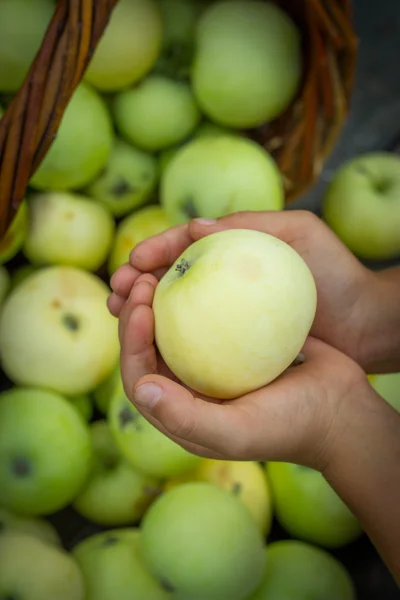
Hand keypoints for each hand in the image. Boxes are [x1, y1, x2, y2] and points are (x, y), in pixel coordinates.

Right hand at [108, 211, 375, 370]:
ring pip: (175, 306)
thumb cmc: (336, 273)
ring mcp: (227, 311)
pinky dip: (169, 338)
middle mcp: (224, 279)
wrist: (365, 323)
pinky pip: (195, 337)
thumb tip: (196, 228)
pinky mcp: (234, 341)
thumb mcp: (299, 234)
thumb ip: (249, 225)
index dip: (153, 251)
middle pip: (170, 275)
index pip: (183, 244)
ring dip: (143, 310)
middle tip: (116, 292)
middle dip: (136, 280)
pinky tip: (153, 347)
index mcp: (233, 247)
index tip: (132, 263)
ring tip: (122, 315)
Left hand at [116, 270, 368, 470]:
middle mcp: (192, 388)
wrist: (342, 409)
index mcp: (182, 413)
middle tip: (142, 277)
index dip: (129, 341)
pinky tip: (203, 268)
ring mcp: (214, 365)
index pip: (139, 376)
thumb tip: (142, 389)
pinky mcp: (236, 345)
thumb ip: (187, 418)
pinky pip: (209, 314)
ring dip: (161, 298)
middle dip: (137, 312)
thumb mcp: (238, 431)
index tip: (141, 305)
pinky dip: (198, 294)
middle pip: (150, 347)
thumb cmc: (291, 424)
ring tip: (160, 268)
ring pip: (175, 327)